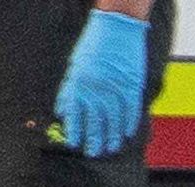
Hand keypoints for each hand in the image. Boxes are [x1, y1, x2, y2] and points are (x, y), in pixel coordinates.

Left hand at [49, 8, 147, 156]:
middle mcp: (96, 88)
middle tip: (94, 153)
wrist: (117, 25)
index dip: (75, 130)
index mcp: (80, 82)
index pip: (75, 113)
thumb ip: (69, 89)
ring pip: (114, 120)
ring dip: (113, 136)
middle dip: (94, 139)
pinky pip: (131, 111)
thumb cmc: (94, 44)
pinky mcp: (131, 85)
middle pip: (95, 121)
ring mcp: (115, 87)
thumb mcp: (76, 65)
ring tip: (111, 148)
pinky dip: (129, 124)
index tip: (74, 143)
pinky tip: (127, 134)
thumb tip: (62, 112)